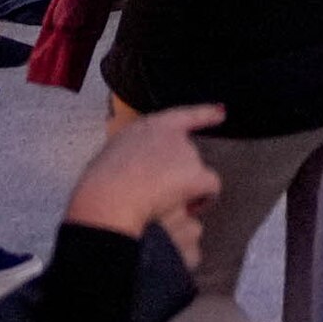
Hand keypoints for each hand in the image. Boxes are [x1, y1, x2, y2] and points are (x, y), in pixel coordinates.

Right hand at [65, 103, 226, 243]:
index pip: (183, 117)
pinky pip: (211, 188)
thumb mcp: (112, 157)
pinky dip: (205, 199)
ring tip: (163, 204)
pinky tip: (191, 209)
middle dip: (178, 174)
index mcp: (147, 127)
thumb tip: (136, 171)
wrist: (109, 197)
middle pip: (186, 154)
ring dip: (187, 188)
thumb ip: (132, 155)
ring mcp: (186, 152)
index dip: (204, 114)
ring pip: (197, 173)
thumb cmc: (101, 186)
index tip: (221, 112)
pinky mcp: (196, 173)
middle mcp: (171, 135)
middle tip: (158, 194)